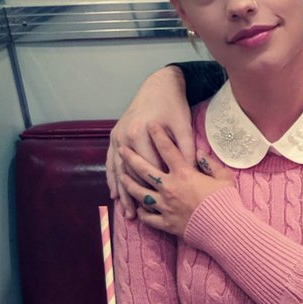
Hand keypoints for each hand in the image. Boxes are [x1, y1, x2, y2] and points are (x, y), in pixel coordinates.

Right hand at [107, 67, 195, 217]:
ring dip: (122, 192)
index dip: (156, 187)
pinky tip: (114, 194)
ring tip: (126, 212)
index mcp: (141, 134)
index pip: (150, 167)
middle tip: (138, 217)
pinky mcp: (114, 135)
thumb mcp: (184, 126)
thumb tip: (192, 173)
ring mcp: (117, 136)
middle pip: (130, 173)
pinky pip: (110, 162)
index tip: (162, 205)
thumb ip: (185, 150)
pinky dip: (112, 178)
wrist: (158, 85)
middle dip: (135, 196)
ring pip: (118, 171)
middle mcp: (126, 137)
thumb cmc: (173, 106)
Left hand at [119, 123, 234, 236]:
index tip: (150, 124)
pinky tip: (138, 208)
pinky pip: (148, 217)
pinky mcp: (166, 223)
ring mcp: (165, 206)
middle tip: (122, 148)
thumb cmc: (226, 201)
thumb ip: (210, 164)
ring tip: (122, 176)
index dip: (158, 135)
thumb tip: (199, 153)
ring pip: (140, 193)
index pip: (167, 149)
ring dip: (129, 183)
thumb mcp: (224, 177)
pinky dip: (142, 212)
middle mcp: (169, 188)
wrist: (224, 228)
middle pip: (144, 169)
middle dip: (131, 157)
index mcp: (184, 174)